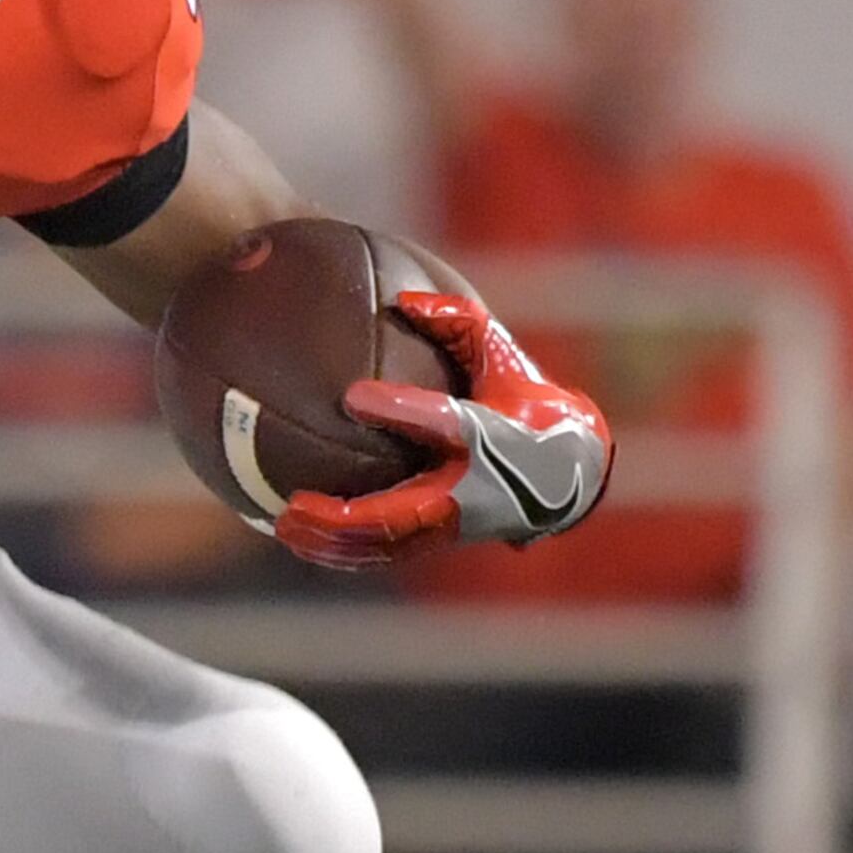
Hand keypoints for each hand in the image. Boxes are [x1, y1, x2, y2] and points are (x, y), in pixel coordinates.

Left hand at [277, 285, 614, 569]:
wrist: (568, 469)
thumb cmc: (526, 403)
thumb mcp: (501, 355)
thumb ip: (458, 321)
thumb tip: (403, 300)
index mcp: (490, 438)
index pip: (446, 423)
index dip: (401, 410)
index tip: (352, 396)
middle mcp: (468, 490)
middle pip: (398, 516)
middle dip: (343, 516)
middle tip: (292, 503)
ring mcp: (452, 524)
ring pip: (385, 546)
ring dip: (333, 542)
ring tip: (285, 526)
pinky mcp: (440, 540)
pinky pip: (385, 552)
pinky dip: (344, 551)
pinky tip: (303, 539)